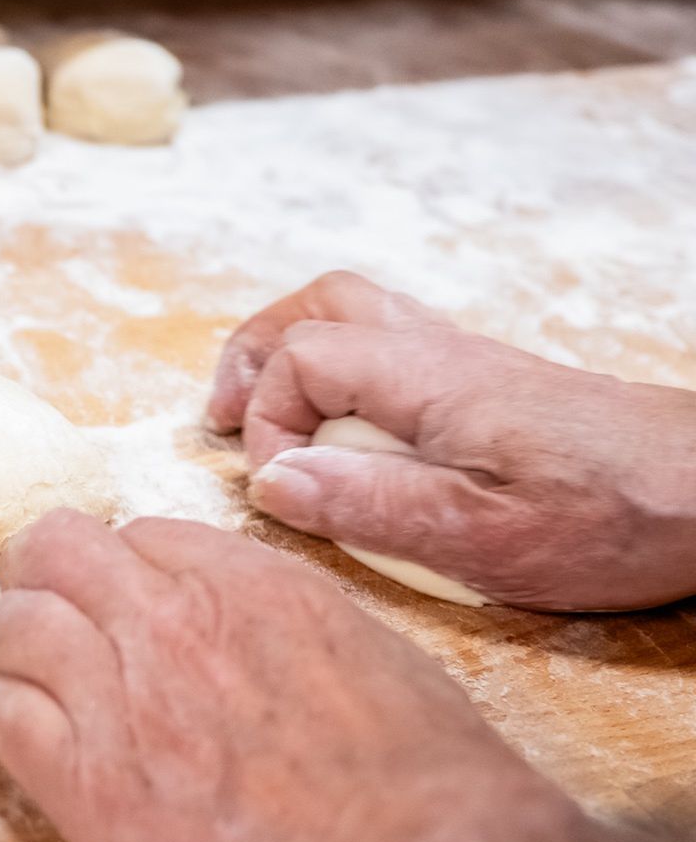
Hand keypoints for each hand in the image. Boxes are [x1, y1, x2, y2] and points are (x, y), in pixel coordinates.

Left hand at [0, 511, 580, 841]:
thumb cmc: (428, 790)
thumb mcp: (373, 659)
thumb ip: (290, 630)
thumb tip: (254, 642)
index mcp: (249, 584)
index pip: (136, 536)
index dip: (121, 575)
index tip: (123, 613)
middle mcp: (170, 620)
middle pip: (50, 551)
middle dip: (41, 583)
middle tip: (50, 633)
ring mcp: (118, 697)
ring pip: (7, 626)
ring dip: (11, 653)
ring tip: (31, 693)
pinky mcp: (83, 786)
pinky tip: (25, 748)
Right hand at [211, 270, 695, 610]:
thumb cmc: (619, 518)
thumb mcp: (483, 536)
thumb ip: (369, 506)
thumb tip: (270, 481)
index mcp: (430, 381)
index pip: (302, 357)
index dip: (266, 420)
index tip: (282, 488)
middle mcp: (445, 357)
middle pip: (322, 306)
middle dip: (255, 357)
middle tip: (222, 421)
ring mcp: (471, 368)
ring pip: (358, 318)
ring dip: (294, 359)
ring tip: (268, 424)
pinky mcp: (494, 392)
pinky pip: (393, 351)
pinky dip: (343, 377)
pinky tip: (347, 438)